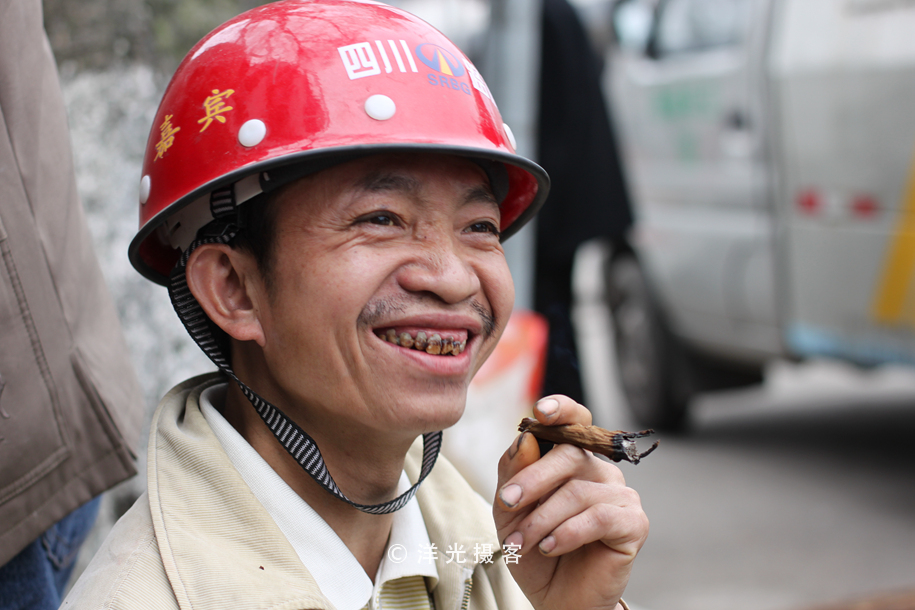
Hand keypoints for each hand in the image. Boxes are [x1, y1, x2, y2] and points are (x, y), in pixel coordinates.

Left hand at [493, 395, 647, 609]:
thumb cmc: (534, 547)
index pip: (575, 420)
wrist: (556, 598)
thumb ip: (513, 472)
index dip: (562, 409)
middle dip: (532, 480)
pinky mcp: (634, 523)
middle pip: (569, 454)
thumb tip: (525, 438)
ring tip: (520, 544)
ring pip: (577, 491)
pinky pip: (598, 517)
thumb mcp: (509, 509)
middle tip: (507, 504)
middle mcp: (600, 469)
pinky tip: (549, 546)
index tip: (540, 412)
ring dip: (541, 519)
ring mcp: (621, 494)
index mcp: (573, 458)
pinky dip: (567, 532)